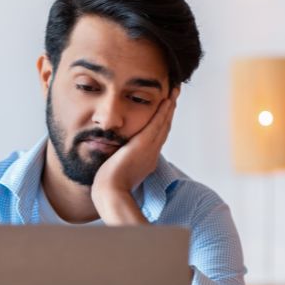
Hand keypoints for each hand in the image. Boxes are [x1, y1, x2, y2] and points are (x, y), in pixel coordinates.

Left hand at [91, 87, 178, 201]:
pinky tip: (167, 100)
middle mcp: (152, 154)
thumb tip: (113, 154)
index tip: (165, 111)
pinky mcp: (143, 144)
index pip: (157, 137)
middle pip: (164, 128)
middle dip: (170, 112)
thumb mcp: (117, 170)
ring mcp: (150, 149)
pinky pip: (157, 124)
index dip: (162, 123)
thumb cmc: (109, 186)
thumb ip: (119, 161)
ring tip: (175, 92)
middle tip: (175, 96)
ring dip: (170, 107)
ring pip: (164, 124)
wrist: (111, 192)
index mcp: (146, 160)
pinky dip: (163, 112)